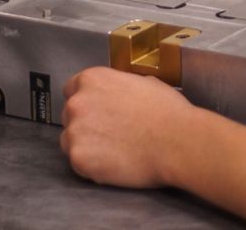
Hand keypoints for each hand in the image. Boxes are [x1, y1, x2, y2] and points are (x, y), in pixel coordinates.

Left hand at [59, 67, 194, 187]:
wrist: (176, 141)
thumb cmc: (167, 111)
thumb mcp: (143, 82)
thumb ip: (119, 86)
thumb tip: (118, 94)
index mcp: (92, 79)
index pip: (72, 89)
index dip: (86, 101)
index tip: (96, 111)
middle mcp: (77, 103)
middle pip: (69, 115)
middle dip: (85, 123)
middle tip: (109, 134)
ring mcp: (75, 132)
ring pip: (69, 141)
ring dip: (85, 145)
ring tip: (113, 151)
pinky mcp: (79, 159)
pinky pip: (78, 163)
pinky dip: (91, 166)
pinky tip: (113, 163)